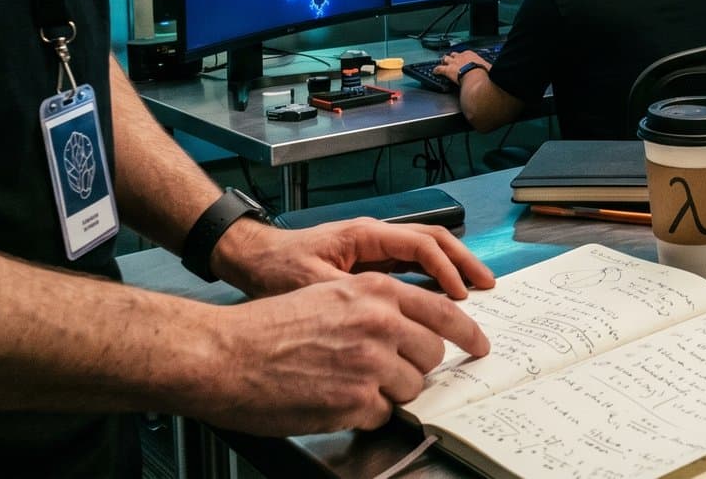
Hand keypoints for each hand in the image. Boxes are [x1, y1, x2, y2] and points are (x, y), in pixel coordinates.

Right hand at [191, 273, 489, 434]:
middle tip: (386, 372)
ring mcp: (371, 363)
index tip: (481, 345)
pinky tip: (331, 400)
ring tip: (346, 384)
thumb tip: (407, 328)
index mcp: (376, 292)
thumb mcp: (328, 296)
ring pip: (412, 388)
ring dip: (388, 392)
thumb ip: (373, 307)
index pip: (444, 311)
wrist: (224, 354)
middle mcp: (380, 323)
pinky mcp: (356, 400)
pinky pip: (382, 414)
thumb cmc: (267, 328)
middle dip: (414, 367)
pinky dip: (362, 414)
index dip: (468, 332)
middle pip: (431, 355)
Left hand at [211, 217, 494, 299]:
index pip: (421, 245)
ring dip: (453, 265)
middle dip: (464, 261)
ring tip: (476, 288)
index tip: (462, 296)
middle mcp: (375, 235)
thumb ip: (351, 295)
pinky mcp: (369, 259)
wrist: (251, 257)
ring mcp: (373, 246)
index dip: (447, 270)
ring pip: (426, 248)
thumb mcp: (312, 283)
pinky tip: (443, 294)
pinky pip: (411, 262)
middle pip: (434, 239)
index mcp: (366, 236)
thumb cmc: (275, 269)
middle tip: (488, 285)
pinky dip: (433, 274)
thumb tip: (389, 315)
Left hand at [432, 49, 489, 82]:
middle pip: (454, 54)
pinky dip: (436, 70)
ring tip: (442, 62)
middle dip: (452, 57)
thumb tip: (493, 72)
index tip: (465, 59)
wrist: (477, 77)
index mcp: (471, 55)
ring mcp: (453, 63)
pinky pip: (439, 69)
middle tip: (452, 60)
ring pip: (445, 59)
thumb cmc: (484, 73)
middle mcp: (461, 57)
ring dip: (444, 61)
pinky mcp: (447, 71)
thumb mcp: (489, 68)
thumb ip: (488, 68)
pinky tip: (434, 71)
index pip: (465, 54)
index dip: (463, 57)